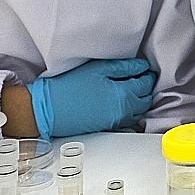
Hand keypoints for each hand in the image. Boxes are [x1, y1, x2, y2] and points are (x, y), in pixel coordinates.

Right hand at [28, 58, 157, 139]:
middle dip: (146, 88)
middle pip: (146, 99)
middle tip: (140, 77)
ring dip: (139, 100)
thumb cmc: (68, 87)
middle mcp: (122, 112)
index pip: (146, 84)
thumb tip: (141, 66)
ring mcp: (115, 122)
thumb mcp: (97, 69)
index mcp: (123, 96)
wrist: (47, 110)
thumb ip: (123, 67)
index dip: (147, 74)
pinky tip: (121, 101)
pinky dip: (130, 111)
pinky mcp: (107, 127)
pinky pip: (127, 120)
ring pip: (138, 112)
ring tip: (131, 88)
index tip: (144, 68)